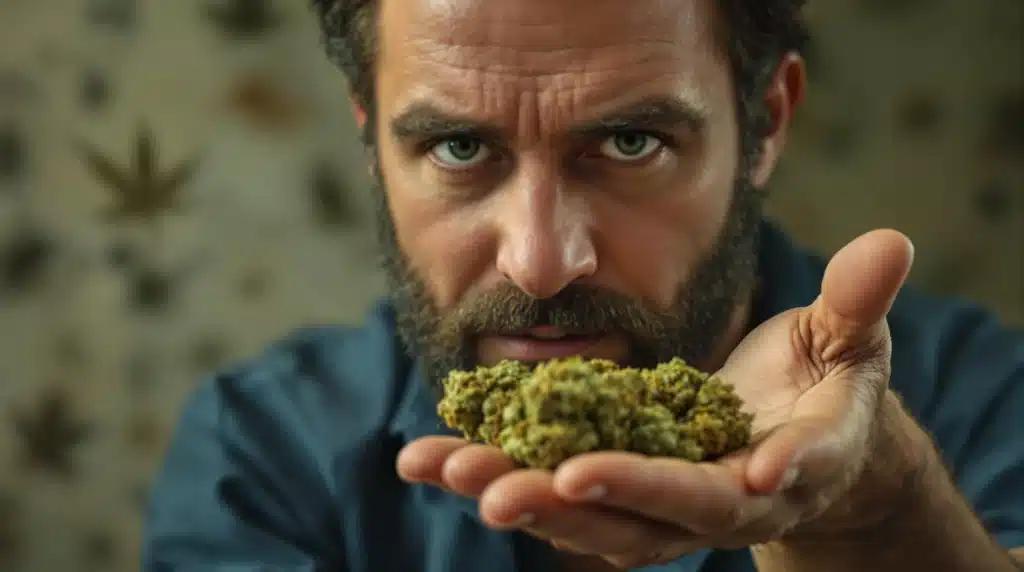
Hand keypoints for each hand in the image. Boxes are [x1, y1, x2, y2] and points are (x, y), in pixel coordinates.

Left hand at [397, 229, 920, 568]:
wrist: (794, 428)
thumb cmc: (825, 381)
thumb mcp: (849, 339)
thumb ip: (858, 303)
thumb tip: (890, 243)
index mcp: (778, 474)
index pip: (743, 487)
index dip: (707, 480)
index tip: (663, 471)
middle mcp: (710, 504)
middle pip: (643, 517)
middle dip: (575, 502)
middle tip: (499, 491)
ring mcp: (655, 500)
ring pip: (581, 512)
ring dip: (510, 490)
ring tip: (436, 466)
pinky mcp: (613, 479)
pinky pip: (549, 484)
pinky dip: (494, 471)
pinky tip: (432, 456)